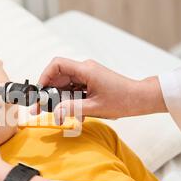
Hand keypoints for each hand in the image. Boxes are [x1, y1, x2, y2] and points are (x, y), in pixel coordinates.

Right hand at [33, 57, 167, 123]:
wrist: (140, 98)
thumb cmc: (123, 100)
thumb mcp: (95, 107)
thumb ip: (73, 108)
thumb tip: (56, 113)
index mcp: (86, 70)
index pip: (57, 65)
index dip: (44, 76)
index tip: (40, 92)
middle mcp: (85, 69)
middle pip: (58, 76)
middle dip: (49, 93)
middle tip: (40, 109)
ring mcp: (88, 76)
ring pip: (65, 85)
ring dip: (60, 100)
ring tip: (58, 115)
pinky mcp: (91, 82)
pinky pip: (74, 89)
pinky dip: (71, 101)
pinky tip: (74, 114)